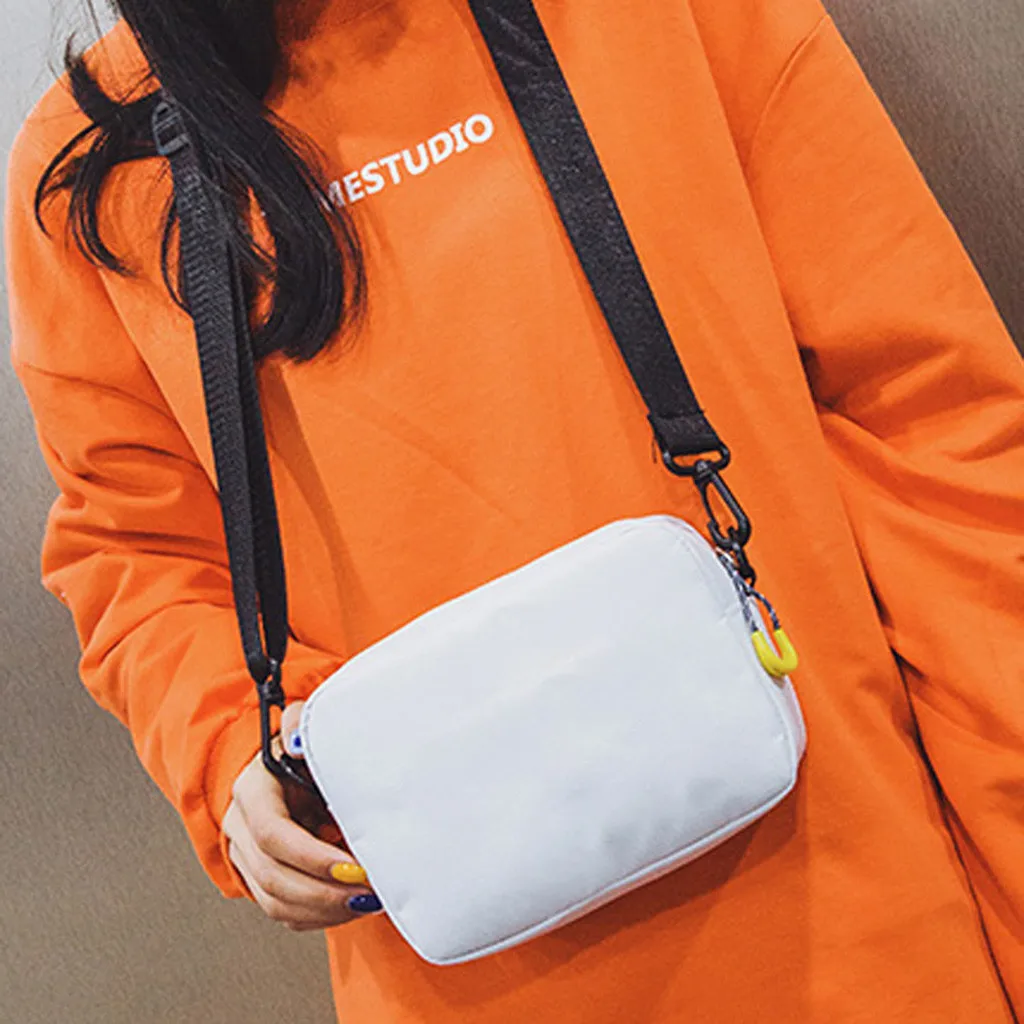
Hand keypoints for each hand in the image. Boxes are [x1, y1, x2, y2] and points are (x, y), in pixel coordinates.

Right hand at [223, 701, 380, 930]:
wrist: (291, 768)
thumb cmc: (303, 751)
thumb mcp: (304, 728)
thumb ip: (300, 726)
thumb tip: (298, 743)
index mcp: (251, 792)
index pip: (272, 833)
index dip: (312, 856)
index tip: (353, 867)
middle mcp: (241, 828)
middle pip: (272, 876)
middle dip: (324, 892)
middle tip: (368, 892)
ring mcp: (246, 858)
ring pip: (276, 902)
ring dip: (324, 910)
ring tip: (365, 902)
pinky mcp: (260, 879)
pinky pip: (284, 912)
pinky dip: (318, 917)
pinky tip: (349, 907)